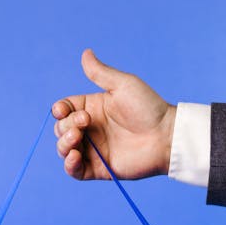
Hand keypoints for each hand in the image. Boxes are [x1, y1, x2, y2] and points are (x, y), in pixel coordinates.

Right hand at [52, 49, 175, 180]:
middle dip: (65, 126)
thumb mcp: (123, 85)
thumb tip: (85, 53)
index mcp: (92, 109)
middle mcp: (90, 130)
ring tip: (76, 138)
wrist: (166, 136)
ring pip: (64, 149)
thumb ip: (100, 72)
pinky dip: (69, 165)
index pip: (64, 109)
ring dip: (63, 143)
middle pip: (61, 129)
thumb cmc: (148, 107)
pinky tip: (74, 156)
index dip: (59, 110)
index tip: (63, 109)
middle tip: (84, 123)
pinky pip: (75, 171)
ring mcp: (94, 150)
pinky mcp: (99, 168)